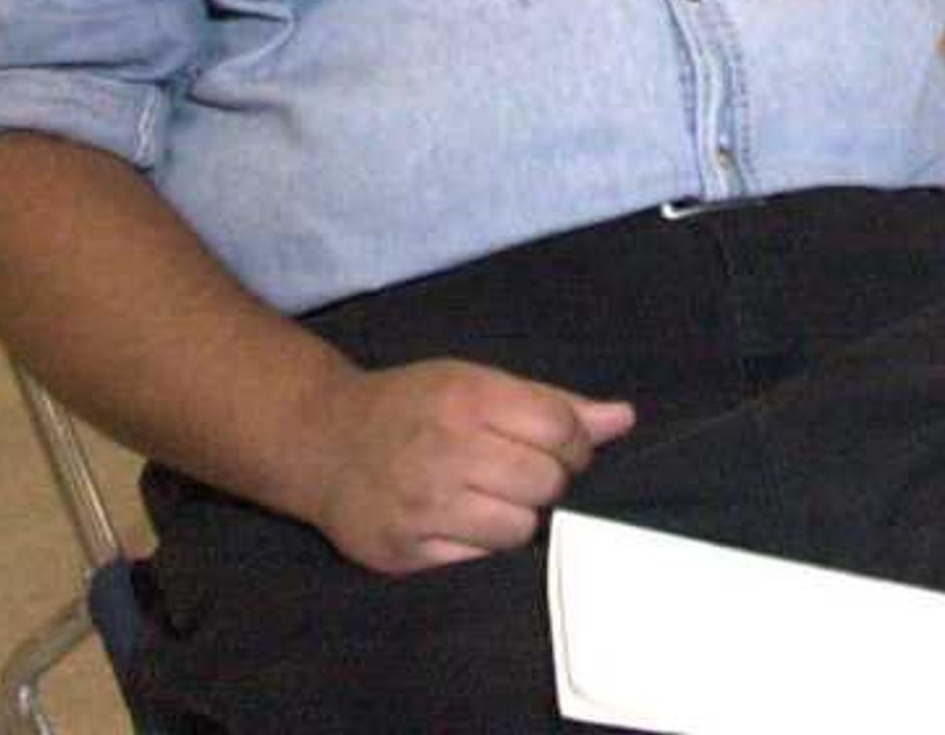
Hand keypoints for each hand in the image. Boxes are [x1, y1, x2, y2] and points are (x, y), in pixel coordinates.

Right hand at [298, 357, 636, 574]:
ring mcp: (423, 504)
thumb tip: (624, 419)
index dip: (575, 444)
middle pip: (545, 483)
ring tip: (488, 500)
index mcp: (468, 397)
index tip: (560, 449)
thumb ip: (550, 402)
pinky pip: (477, 561)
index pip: (561, 430)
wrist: (321, 439)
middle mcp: (446, 449)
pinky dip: (479, 545)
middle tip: (520, 475)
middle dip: (546, 482)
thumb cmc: (412, 407)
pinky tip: (460, 523)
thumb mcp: (475, 383)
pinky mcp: (405, 551)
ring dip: (516, 519)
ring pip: (518, 530)